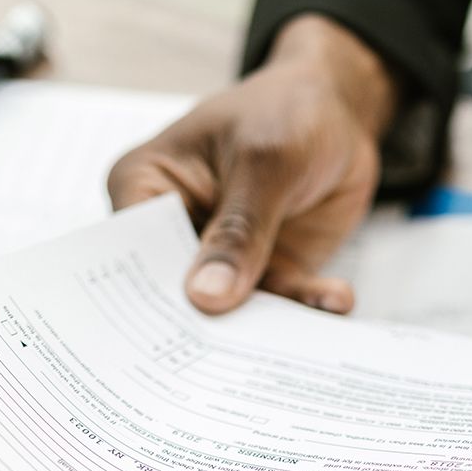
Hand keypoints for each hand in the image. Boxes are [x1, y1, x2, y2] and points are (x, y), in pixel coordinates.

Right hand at [108, 14, 396, 314]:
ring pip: (229, 311)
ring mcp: (218, 257)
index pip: (130, 253)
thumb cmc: (285, 110)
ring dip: (262, 326)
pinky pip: (279, 304)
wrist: (340, 111)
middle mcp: (173, 230)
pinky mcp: (264, 272)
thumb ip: (238, 229)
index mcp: (144, 186)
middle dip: (204, 326)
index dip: (146, 297)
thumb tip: (206, 297)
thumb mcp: (265, 160)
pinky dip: (306, 308)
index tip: (171, 335)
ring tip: (293, 336)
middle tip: (228, 360)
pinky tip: (335, 300)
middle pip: (173, 294)